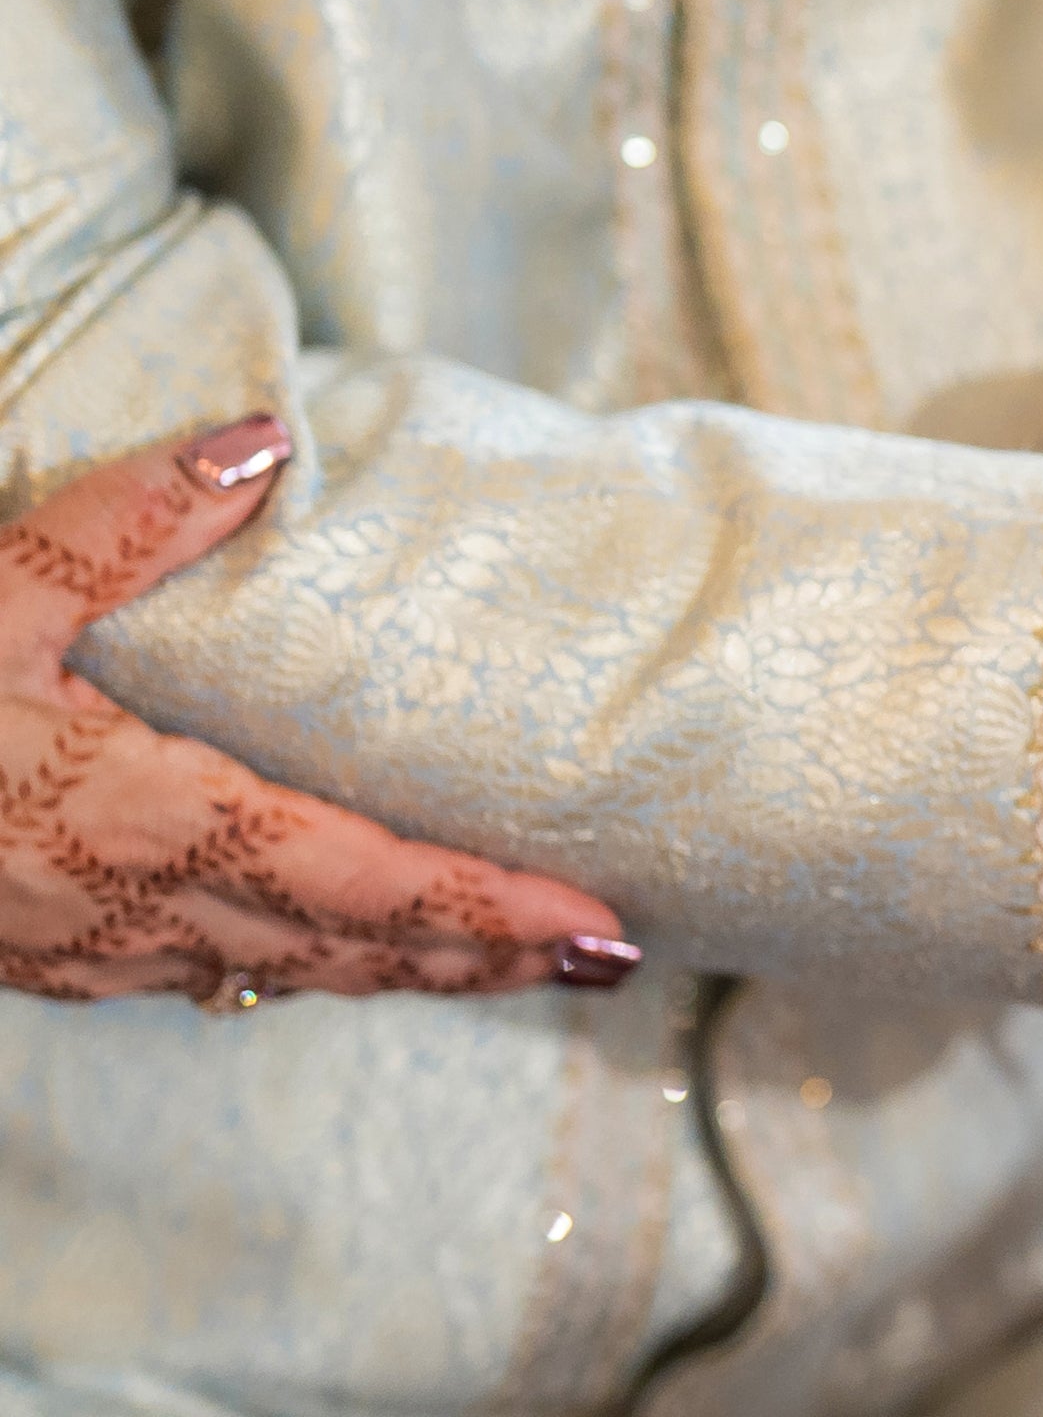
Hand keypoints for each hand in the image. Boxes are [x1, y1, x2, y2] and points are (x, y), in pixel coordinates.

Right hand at [0, 417, 635, 1003]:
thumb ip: (129, 518)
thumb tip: (262, 439)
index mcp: (147, 816)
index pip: (371, 881)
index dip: (496, 912)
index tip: (605, 931)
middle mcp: (138, 904)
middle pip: (356, 950)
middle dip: (489, 957)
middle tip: (611, 960)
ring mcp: (89, 948)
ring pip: (288, 975)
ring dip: (408, 975)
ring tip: (516, 963)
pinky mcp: (45, 960)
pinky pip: (206, 977)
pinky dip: (300, 970)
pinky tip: (336, 957)